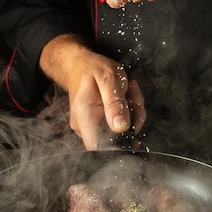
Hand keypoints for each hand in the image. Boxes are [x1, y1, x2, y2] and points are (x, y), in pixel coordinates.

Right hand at [39, 34, 146, 149]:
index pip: (99, 147)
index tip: (131, 126)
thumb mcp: (107, 78)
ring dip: (133, 112)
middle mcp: (85, 126)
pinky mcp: (100, 123)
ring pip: (122, 131)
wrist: (79, 64)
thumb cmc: (91, 68)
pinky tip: (126, 96)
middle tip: (132, 97)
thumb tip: (121, 127)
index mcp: (84, 117)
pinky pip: (120, 124)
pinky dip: (129, 110)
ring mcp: (92, 126)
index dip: (119, 144)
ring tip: (128, 91)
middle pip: (116, 138)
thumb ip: (114, 103)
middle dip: (133, 119)